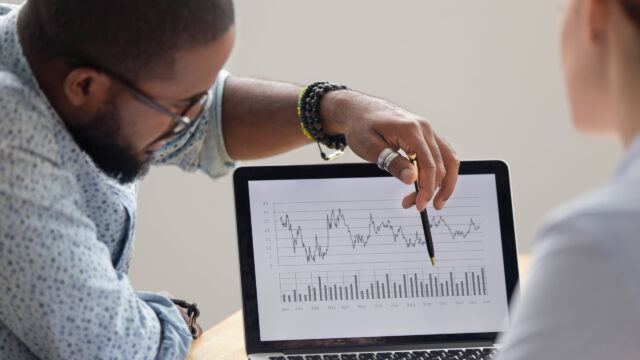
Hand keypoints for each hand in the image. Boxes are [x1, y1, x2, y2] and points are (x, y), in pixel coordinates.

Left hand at [321, 90, 459, 210]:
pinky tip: (431, 184)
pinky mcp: (425, 134)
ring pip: (447, 159)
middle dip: (431, 189)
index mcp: (411, 130)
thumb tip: (412, 179)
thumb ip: (393, 163)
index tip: (419, 204)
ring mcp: (427, 130)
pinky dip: (440, 171)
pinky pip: (441, 154)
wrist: (358, 110)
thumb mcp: (370, 147)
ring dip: (443, 182)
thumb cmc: (361, 126)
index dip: (427, 188)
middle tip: (416, 205)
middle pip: (441, 164)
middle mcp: (425, 128)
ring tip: (432, 200)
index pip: (428, 164)